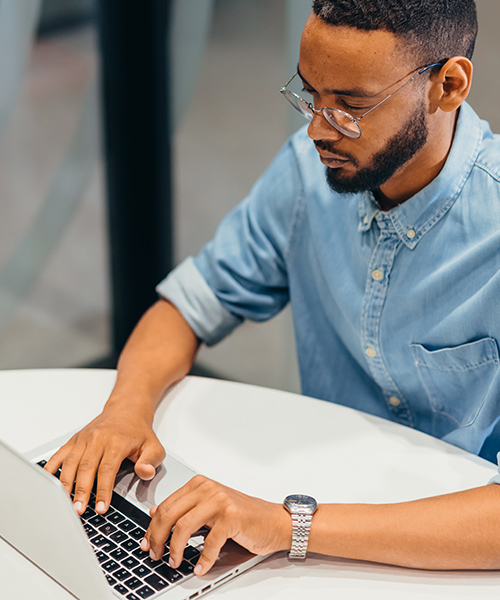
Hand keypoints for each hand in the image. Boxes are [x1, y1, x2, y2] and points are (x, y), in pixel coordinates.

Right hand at [44, 405, 165, 514]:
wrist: (126, 410)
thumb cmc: (139, 432)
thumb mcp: (154, 446)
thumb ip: (150, 461)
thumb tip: (144, 472)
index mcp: (116, 441)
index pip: (107, 469)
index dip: (103, 490)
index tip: (102, 508)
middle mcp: (98, 438)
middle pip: (86, 467)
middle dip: (81, 491)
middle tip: (78, 510)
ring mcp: (84, 438)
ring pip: (71, 462)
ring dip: (66, 484)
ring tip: (64, 502)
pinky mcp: (75, 439)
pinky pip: (60, 454)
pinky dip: (52, 468)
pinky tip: (47, 482)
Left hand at [140, 475, 291, 575]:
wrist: (274, 521)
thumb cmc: (243, 516)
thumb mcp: (209, 508)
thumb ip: (185, 508)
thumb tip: (155, 514)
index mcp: (199, 484)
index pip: (166, 505)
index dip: (152, 527)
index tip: (146, 543)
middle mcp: (207, 489)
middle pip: (169, 514)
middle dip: (157, 538)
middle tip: (156, 555)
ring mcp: (219, 501)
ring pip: (183, 527)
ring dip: (175, 550)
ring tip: (175, 562)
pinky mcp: (231, 517)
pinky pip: (208, 543)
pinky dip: (202, 560)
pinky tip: (200, 567)